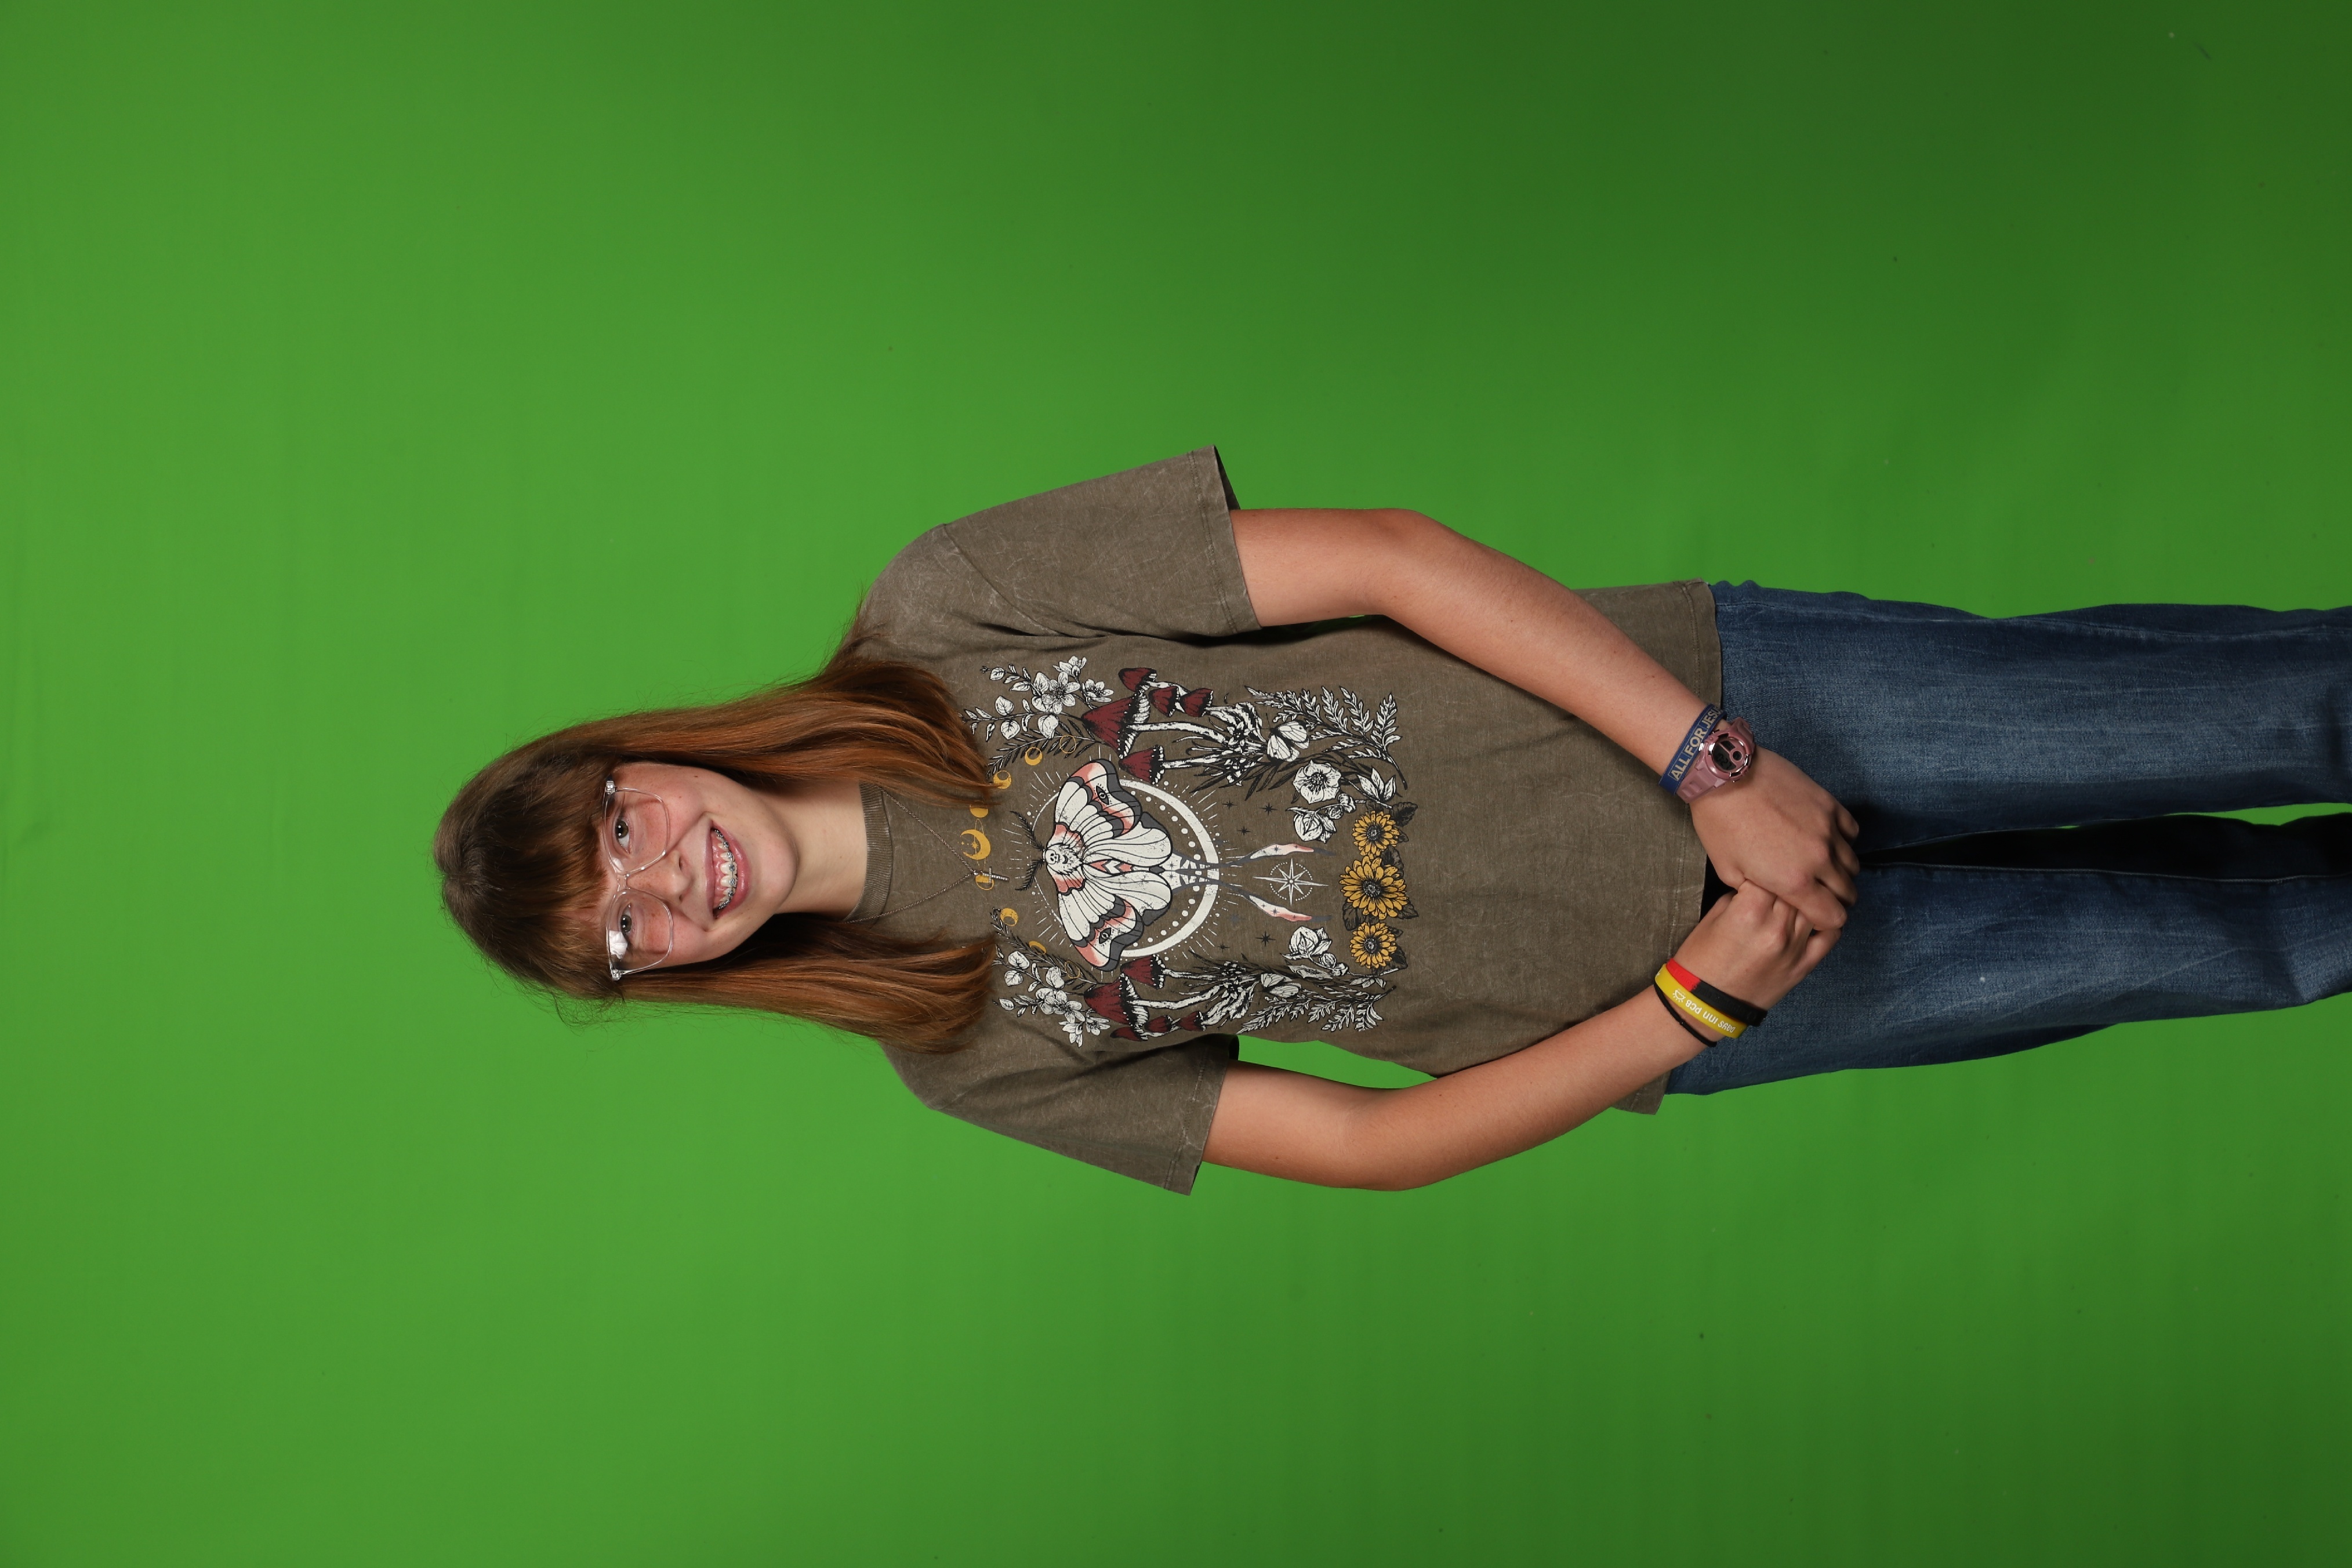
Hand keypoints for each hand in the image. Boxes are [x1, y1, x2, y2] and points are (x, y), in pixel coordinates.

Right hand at [1672, 880, 1840, 1010]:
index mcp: (1749, 911)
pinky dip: (1827, 922)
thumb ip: (1740, 896)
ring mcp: (1794, 948)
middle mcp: (1777, 927)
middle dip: (1785, 880)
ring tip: (1796, 894)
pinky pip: (1830, 936)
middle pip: (1795, 887)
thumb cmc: (1701, 959)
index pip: (1770, 872)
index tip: (1758, 868)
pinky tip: (1816, 916)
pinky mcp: (1803, 967)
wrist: (1704, 1004)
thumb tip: (1760, 883)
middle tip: (1778, 879)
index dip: (1763, 867)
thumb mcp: (1712, 916)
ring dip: (1807, 898)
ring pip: (1816, 907)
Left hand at [1687, 748, 1861, 929]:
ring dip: (1840, 871)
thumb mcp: (1729, 872)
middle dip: (1835, 899)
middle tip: (1819, 893)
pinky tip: (1824, 839)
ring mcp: (1828, 830)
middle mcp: (1818, 858)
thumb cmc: (1720, 824)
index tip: (1815, 914)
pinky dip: (1843, 841)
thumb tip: (1778, 896)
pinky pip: (1851, 832)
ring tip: (1821, 866)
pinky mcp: (1830, 805)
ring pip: (1852, 864)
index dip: (1825, 921)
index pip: (1833, 917)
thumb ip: (1761, 891)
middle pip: (1848, 893)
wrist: (1724, 776)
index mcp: (1794, 882)